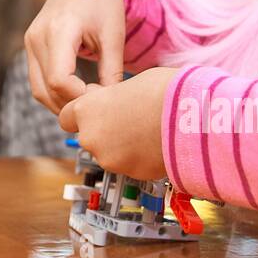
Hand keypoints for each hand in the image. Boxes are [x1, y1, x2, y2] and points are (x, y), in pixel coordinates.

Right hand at [24, 0, 128, 113]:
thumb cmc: (105, 3)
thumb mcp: (114, 36)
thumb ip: (112, 71)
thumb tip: (109, 106)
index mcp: (59, 30)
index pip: (59, 80)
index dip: (81, 97)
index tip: (103, 95)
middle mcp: (37, 36)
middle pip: (46, 90)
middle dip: (73, 104)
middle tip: (100, 104)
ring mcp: (30, 41)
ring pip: (38, 90)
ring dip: (62, 103)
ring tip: (89, 101)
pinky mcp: (31, 45)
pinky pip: (38, 80)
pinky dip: (55, 93)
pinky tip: (78, 92)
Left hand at [58, 67, 180, 180]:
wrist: (191, 118)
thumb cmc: (163, 91)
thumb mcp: (131, 83)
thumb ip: (113, 97)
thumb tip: (116, 102)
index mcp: (86, 110)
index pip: (66, 117)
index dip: (81, 114)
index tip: (96, 110)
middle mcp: (91, 137)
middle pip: (89, 136)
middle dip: (103, 130)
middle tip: (128, 119)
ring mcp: (110, 160)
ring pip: (109, 153)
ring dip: (121, 146)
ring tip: (147, 130)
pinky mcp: (131, 174)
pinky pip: (129, 165)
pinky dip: (138, 158)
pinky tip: (156, 143)